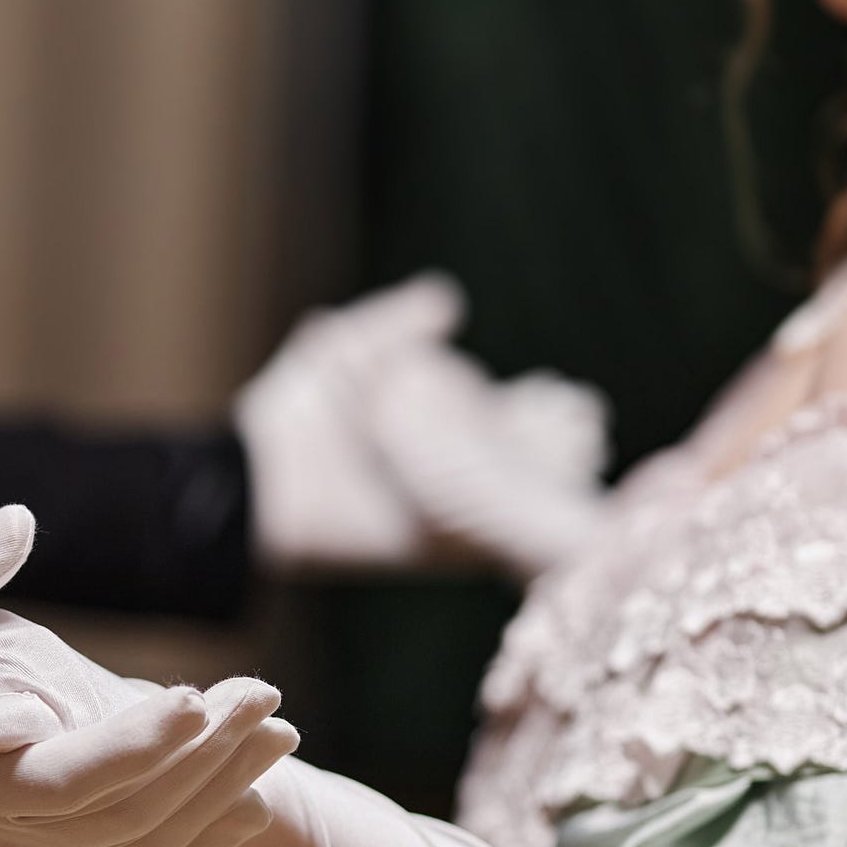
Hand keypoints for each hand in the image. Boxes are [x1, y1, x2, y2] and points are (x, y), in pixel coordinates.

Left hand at [236, 274, 607, 580]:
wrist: (259, 474)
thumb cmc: (297, 410)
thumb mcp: (346, 345)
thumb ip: (399, 322)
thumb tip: (450, 302)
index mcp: (437, 425)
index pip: (508, 415)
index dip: (541, 409)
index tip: (568, 399)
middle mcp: (447, 472)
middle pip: (521, 458)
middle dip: (556, 444)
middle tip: (587, 429)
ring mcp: (440, 510)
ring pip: (510, 495)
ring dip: (547, 480)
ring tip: (583, 459)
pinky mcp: (428, 544)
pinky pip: (483, 533)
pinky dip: (514, 519)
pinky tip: (548, 500)